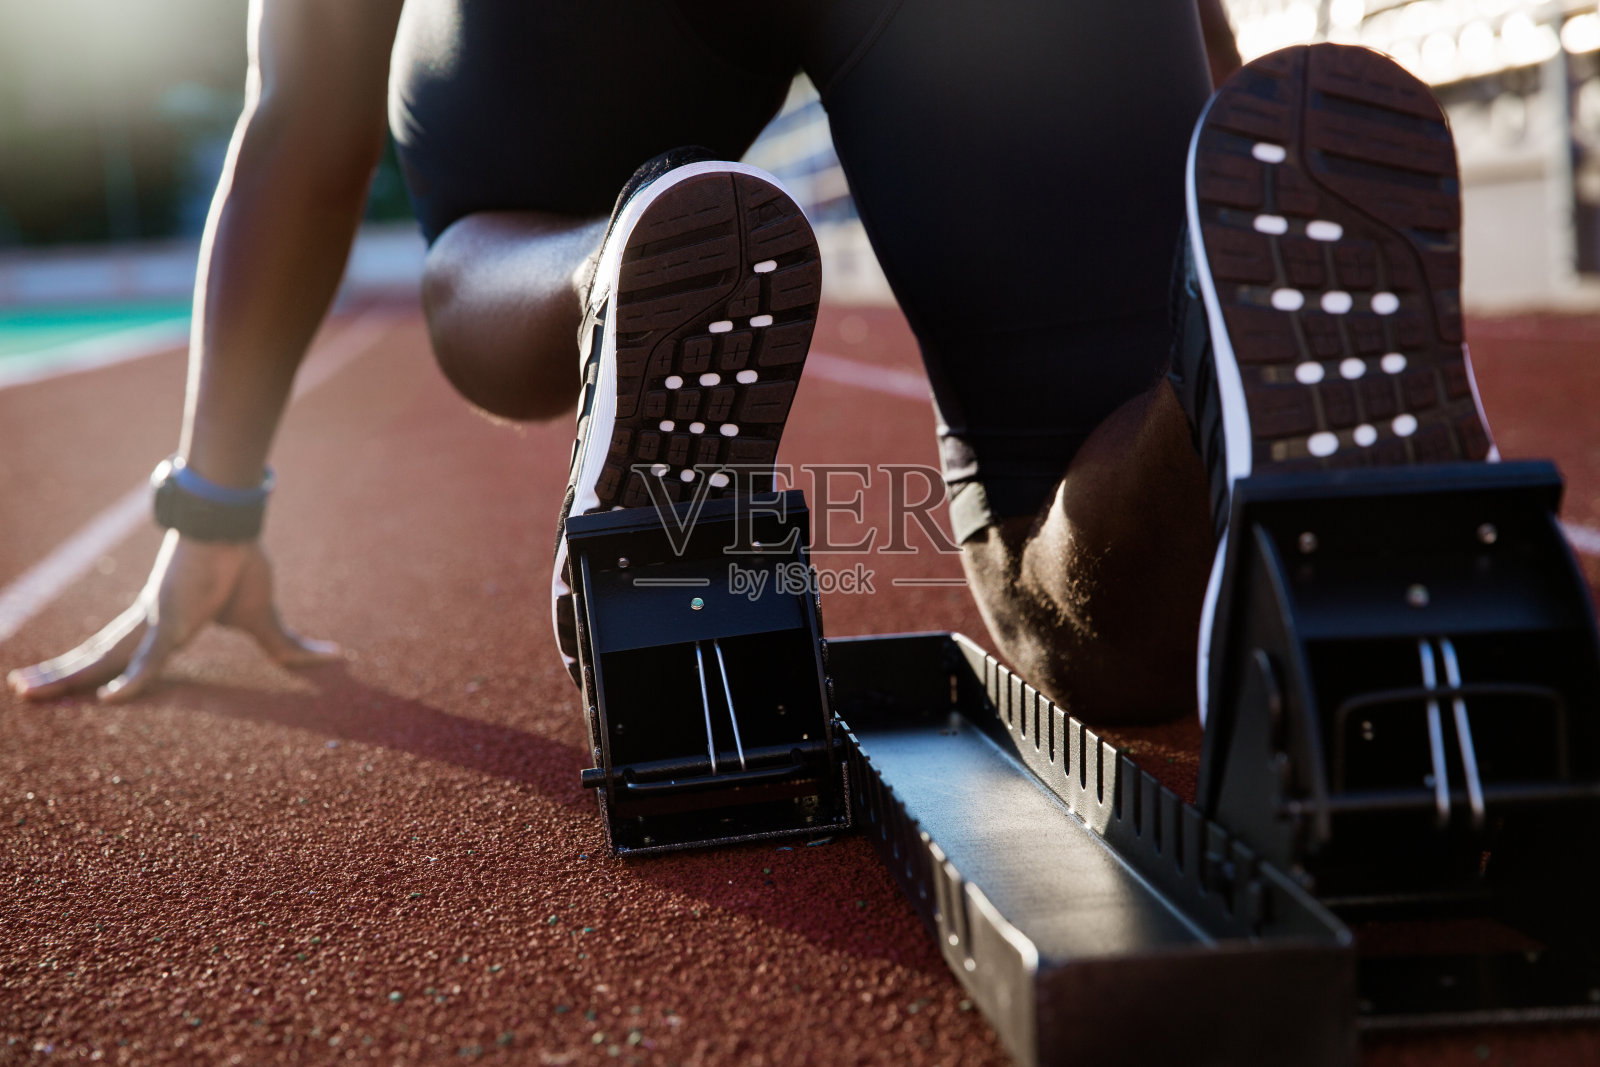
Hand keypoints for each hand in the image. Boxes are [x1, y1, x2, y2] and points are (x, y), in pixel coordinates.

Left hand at [6, 531, 340, 702]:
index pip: (119, 653)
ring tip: (23, 693)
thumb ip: (287, 646)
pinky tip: (110, 700)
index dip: (90, 668)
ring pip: (102, 658)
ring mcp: (155, 622)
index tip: (66, 685)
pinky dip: (134, 681)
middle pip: (94, 655)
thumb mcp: (266, 619)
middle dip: (58, 676)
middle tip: (21, 692)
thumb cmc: (243, 562)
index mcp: (163, 623)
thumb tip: (332, 657)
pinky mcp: (173, 620)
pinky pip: (152, 659)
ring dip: (64, 677)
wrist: (237, 524)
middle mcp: (147, 623)